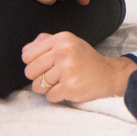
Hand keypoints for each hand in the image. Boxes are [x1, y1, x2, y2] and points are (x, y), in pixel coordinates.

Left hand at [22, 32, 136, 101]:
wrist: (110, 74)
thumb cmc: (87, 60)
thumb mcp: (70, 43)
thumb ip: (47, 42)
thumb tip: (26, 49)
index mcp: (62, 39)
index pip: (27, 54)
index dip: (34, 63)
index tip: (47, 64)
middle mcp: (64, 51)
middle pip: (30, 71)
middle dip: (39, 77)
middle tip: (55, 75)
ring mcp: (67, 69)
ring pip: (37, 86)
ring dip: (47, 88)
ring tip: (62, 82)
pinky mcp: (70, 85)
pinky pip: (49, 96)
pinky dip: (57, 96)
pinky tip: (68, 88)